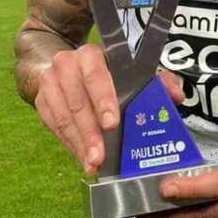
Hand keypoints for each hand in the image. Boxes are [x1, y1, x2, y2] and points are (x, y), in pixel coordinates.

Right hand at [34, 43, 184, 174]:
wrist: (66, 68)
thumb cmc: (108, 73)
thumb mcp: (133, 73)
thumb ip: (158, 82)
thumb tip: (176, 96)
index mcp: (91, 54)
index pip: (96, 76)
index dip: (103, 100)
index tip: (112, 124)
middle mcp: (66, 64)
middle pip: (78, 101)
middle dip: (90, 132)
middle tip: (100, 156)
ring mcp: (50, 82)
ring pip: (63, 116)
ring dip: (79, 143)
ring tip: (92, 163)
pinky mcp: (41, 100)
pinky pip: (54, 126)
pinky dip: (69, 143)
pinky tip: (82, 157)